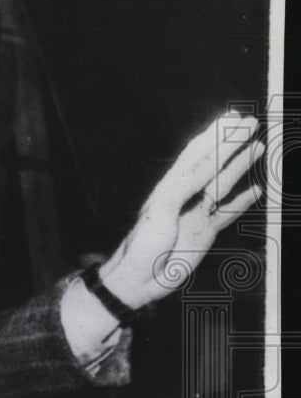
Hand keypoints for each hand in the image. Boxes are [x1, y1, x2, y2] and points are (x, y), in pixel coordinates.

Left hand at [99, 111, 264, 309]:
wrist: (139, 279)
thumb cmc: (143, 246)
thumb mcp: (162, 212)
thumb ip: (184, 187)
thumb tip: (208, 164)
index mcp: (171, 186)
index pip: (197, 154)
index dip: (215, 135)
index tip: (233, 118)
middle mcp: (186, 195)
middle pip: (212, 161)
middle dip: (231, 141)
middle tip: (251, 121)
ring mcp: (197, 212)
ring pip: (224, 183)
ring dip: (241, 164)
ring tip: (259, 146)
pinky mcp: (205, 232)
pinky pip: (228, 212)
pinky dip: (243, 200)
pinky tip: (256, 189)